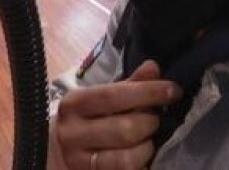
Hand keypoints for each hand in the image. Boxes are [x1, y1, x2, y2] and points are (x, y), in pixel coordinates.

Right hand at [51, 60, 180, 169]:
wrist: (56, 150)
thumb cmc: (85, 118)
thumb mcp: (100, 98)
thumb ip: (128, 85)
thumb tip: (153, 68)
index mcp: (74, 104)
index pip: (114, 95)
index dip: (147, 92)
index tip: (173, 90)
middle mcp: (72, 133)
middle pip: (124, 130)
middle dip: (149, 123)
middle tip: (155, 119)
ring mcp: (79, 161)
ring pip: (126, 159)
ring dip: (147, 148)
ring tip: (148, 141)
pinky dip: (141, 165)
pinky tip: (143, 157)